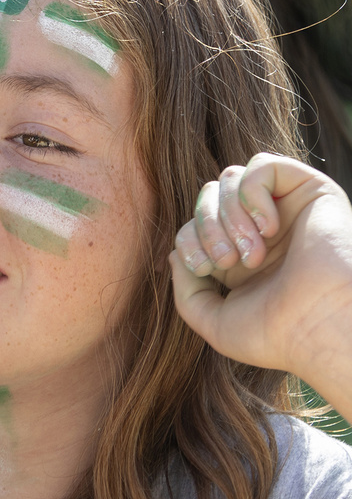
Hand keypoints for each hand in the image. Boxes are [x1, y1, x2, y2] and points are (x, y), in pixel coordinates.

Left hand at [170, 153, 351, 387]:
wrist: (324, 327)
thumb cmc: (278, 333)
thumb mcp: (216, 323)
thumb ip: (186, 293)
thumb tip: (174, 255)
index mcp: (242, 252)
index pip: (195, 221)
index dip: (188, 238)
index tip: (205, 268)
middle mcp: (263, 226)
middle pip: (208, 195)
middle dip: (206, 226)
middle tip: (229, 260)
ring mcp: (286, 207)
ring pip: (230, 178)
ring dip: (230, 214)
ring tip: (254, 252)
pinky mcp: (310, 190)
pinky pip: (263, 165)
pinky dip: (253, 193)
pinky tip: (269, 228)